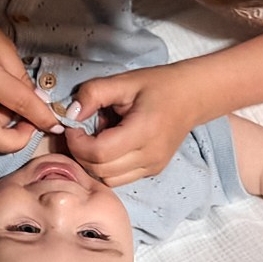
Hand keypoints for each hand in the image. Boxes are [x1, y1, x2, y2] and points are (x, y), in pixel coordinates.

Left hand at [63, 62, 202, 185]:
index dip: (78, 143)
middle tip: (80, 132)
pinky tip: (109, 147)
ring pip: (108, 180)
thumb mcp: (124, 81)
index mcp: (144, 131)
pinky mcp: (152, 171)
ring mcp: (152, 167)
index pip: (99, 152)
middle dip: (81, 153)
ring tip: (97, 139)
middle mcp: (150, 155)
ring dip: (92, 163)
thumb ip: (93, 93)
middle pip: (100, 170)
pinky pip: (119, 179)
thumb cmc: (158, 86)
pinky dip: (106, 167)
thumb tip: (71, 114)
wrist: (192, 97)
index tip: (73, 127)